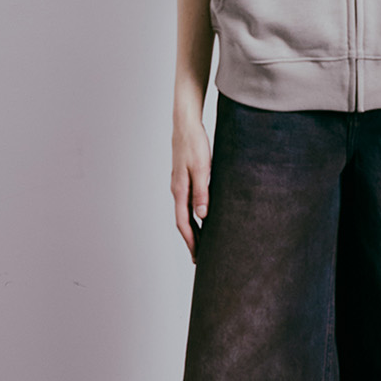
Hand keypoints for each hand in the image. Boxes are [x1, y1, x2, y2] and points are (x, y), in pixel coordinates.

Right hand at [172, 110, 211, 260]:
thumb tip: (202, 216)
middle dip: (191, 239)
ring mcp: (180, 183)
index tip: (197, 256)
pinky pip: (188, 201)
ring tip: (203, 241)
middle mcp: (177, 189)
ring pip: (185, 211)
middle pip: (183, 220)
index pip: (183, 222)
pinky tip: (203, 215)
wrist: (186, 124)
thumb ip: (202, 192)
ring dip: (193, 227)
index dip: (190, 241)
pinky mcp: (184, 177)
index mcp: (180, 190)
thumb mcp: (202, 168)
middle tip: (200, 256)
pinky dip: (194, 213)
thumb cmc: (194, 144)